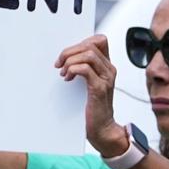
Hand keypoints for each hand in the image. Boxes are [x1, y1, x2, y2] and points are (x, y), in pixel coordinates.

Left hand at [56, 35, 126, 156]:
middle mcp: (109, 69)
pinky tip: (67, 78)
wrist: (101, 128)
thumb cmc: (92, 107)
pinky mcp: (100, 88)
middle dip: (70, 51)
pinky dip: (73, 70)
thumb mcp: (88, 83)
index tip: (67, 54)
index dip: (81, 42)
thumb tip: (66, 56)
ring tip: (63, 72)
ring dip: (70, 61)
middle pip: (91, 44)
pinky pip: (86, 69)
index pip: (99, 40)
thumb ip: (82, 68)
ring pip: (88, 54)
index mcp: (106, 66)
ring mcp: (106, 78)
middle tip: (59, 63)